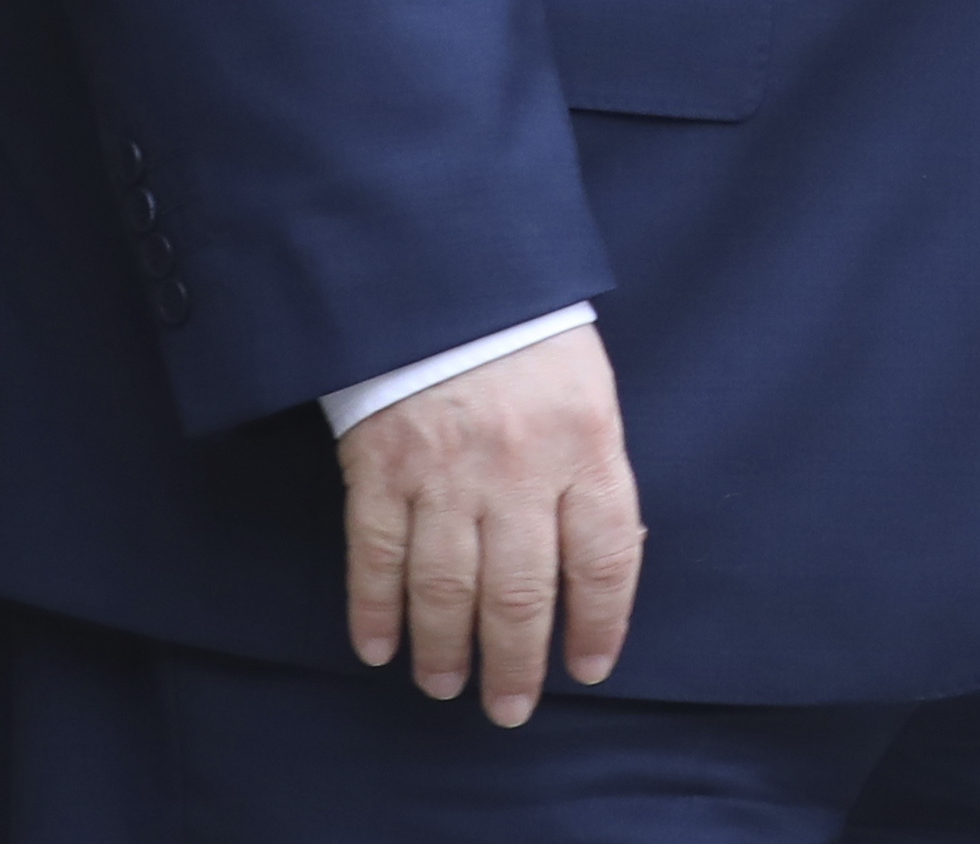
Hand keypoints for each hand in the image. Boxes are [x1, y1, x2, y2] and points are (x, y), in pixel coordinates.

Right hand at [338, 322, 646, 726]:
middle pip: (521, 593)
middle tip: (510, 709)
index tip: (589, 667)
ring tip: (446, 686)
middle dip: (515, 663)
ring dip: (444, 649)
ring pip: (446, 588)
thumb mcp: (589, 392)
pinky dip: (375, 610)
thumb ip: (590, 473)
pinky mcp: (382, 465)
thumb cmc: (530, 335)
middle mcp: (518, 467)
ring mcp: (446, 470)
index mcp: (585, 443)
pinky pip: (378, 556)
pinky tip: (380, 647)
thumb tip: (596, 565)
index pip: (605, 559)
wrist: (448, 269)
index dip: (599, 623)